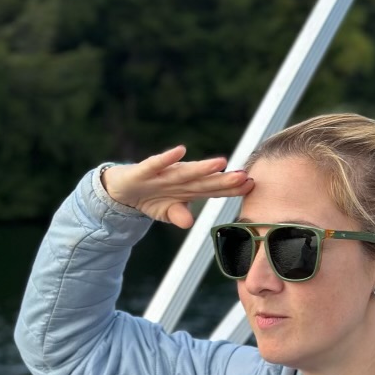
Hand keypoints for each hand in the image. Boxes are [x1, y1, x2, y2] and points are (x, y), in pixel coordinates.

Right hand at [101, 145, 252, 227]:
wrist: (122, 188)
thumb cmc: (151, 198)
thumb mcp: (166, 212)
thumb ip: (179, 215)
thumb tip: (189, 223)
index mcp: (189, 189)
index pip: (214, 189)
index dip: (232, 189)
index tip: (251, 185)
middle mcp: (180, 179)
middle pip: (205, 180)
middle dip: (224, 179)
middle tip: (244, 176)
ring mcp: (163, 174)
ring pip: (186, 171)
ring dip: (203, 167)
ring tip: (221, 162)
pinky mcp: (145, 170)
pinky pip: (157, 163)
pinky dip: (168, 158)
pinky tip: (180, 151)